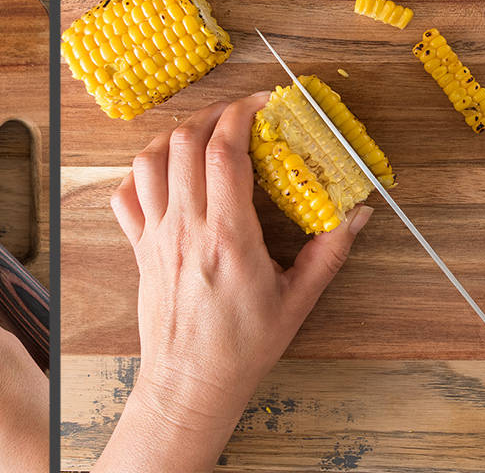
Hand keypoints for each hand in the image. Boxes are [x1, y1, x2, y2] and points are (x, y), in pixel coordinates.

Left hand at [96, 95, 372, 471]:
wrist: (191, 381)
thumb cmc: (243, 346)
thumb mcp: (297, 300)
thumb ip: (329, 251)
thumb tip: (359, 212)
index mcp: (227, 235)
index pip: (226, 151)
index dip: (242, 113)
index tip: (261, 102)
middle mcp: (185, 227)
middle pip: (184, 143)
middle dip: (212, 115)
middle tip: (237, 114)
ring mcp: (155, 235)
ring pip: (148, 160)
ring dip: (173, 136)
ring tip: (201, 134)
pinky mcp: (138, 248)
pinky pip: (125, 194)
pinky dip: (140, 171)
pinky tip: (164, 172)